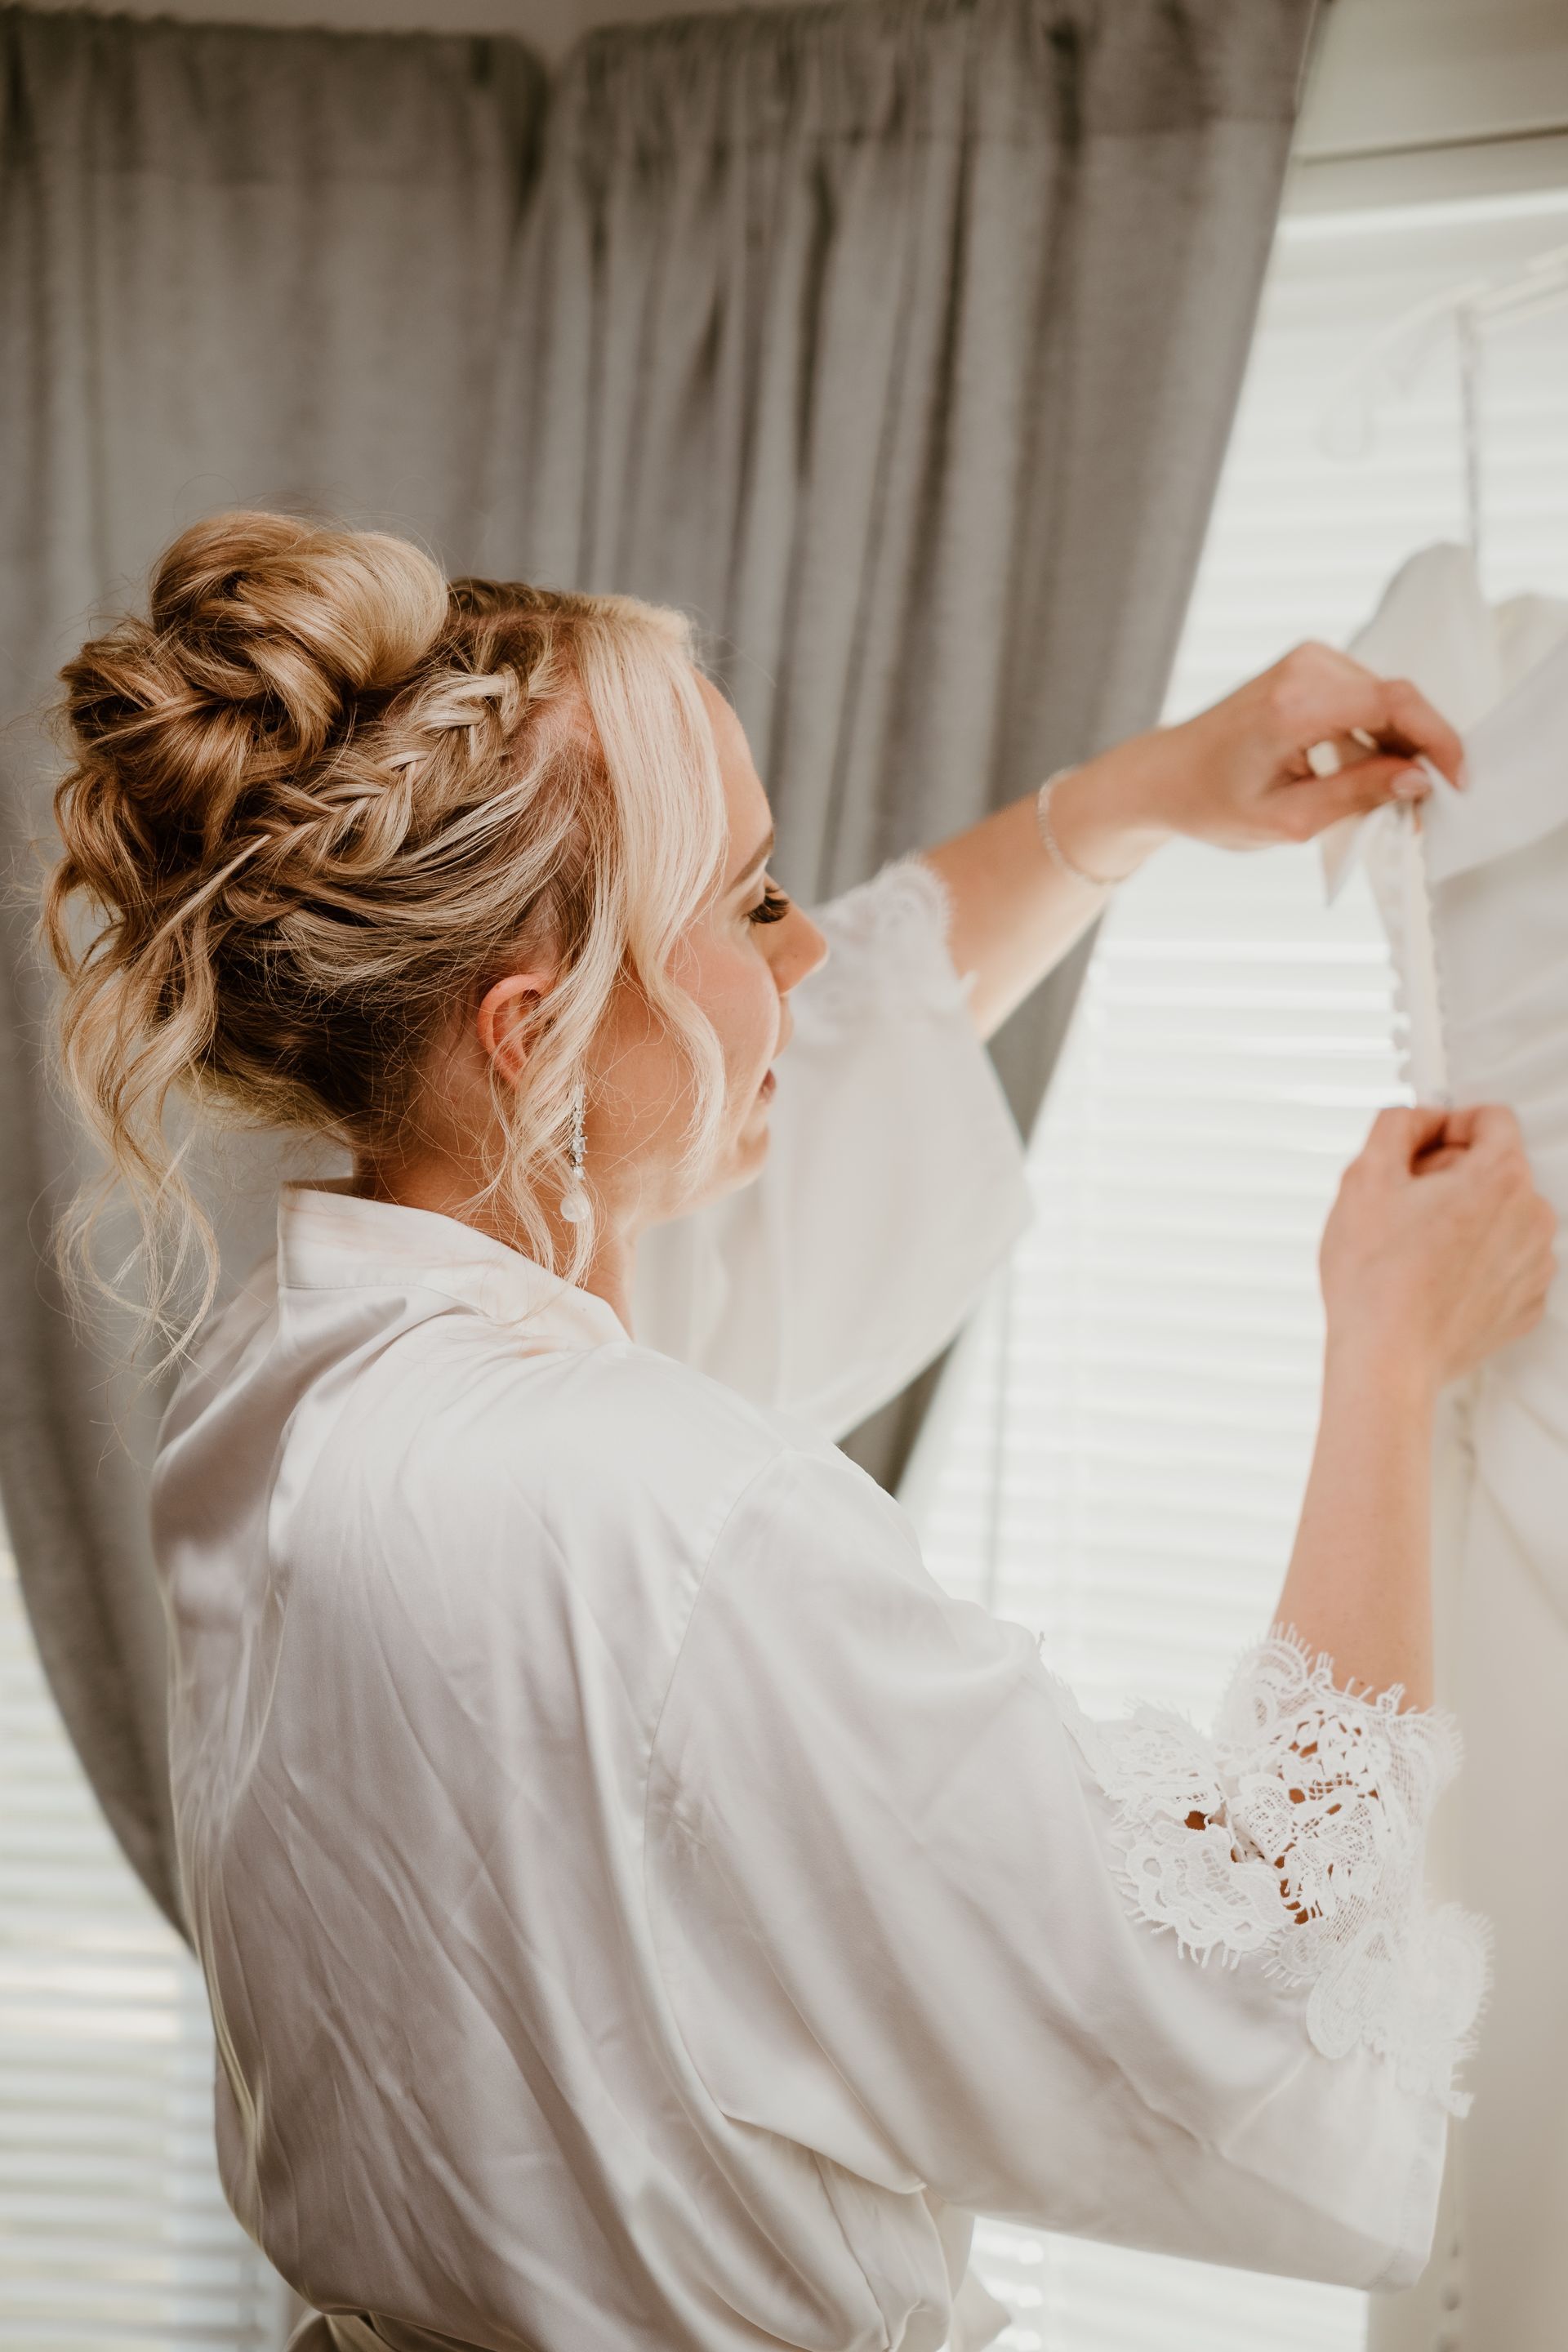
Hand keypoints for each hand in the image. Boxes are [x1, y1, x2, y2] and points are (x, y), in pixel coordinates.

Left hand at [1052, 643, 1465, 874]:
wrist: (1164, 776)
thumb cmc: (1212, 803)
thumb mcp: (1287, 820)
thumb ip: (1358, 795)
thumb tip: (1418, 779)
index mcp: (1295, 704)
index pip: (1395, 704)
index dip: (1438, 741)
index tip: (1457, 782)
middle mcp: (1305, 668)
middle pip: (1396, 701)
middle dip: (1420, 753)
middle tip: (1422, 808)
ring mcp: (1307, 662)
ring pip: (1384, 702)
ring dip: (1397, 749)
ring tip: (1387, 802)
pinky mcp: (1309, 668)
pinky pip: (1363, 700)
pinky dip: (1374, 737)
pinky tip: (1363, 777)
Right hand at [1321, 1105, 1556, 1395]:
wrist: (1387, 1360)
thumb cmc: (1373, 1276)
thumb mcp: (1364, 1177)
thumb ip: (1396, 1125)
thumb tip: (1418, 1118)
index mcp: (1500, 1177)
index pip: (1492, 1118)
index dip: (1448, 1126)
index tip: (1419, 1151)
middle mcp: (1532, 1217)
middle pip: (1496, 1169)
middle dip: (1452, 1176)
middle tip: (1404, 1207)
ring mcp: (1534, 1265)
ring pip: (1500, 1217)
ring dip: (1464, 1220)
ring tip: (1417, 1250)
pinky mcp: (1526, 1304)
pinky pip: (1503, 1261)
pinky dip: (1474, 1262)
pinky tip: (1434, 1280)